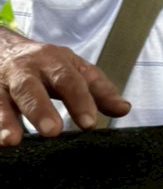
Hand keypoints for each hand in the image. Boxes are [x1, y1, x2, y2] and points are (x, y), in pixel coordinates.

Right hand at [0, 30, 130, 144]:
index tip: (89, 124)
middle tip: (52, 131)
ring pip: (0, 99)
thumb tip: (124, 109)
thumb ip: (99, 90)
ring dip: (5, 119)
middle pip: (30, 88)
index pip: (69, 80)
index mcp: (52, 62)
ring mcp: (1, 82)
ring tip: (11, 141)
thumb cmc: (46, 65)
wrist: (3, 47)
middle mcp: (24, 71)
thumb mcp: (75, 70)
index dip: (79, 101)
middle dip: (40, 109)